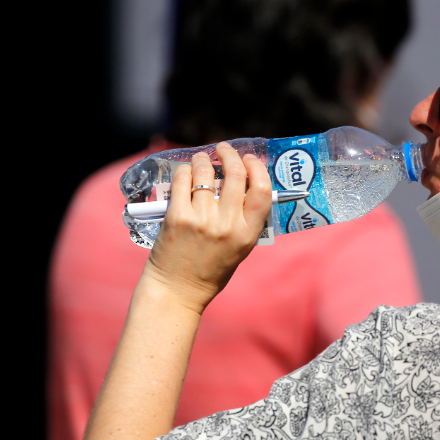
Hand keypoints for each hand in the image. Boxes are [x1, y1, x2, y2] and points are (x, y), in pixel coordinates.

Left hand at [140, 142, 271, 313]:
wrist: (178, 291)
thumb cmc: (210, 270)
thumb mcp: (239, 249)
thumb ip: (244, 220)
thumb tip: (243, 183)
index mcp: (247, 234)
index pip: (262, 190)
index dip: (257, 168)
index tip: (250, 159)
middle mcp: (226, 225)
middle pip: (235, 175)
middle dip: (230, 155)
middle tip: (224, 149)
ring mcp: (201, 220)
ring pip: (206, 173)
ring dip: (204, 160)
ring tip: (202, 159)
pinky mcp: (177, 217)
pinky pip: (182, 181)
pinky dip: (185, 171)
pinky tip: (186, 172)